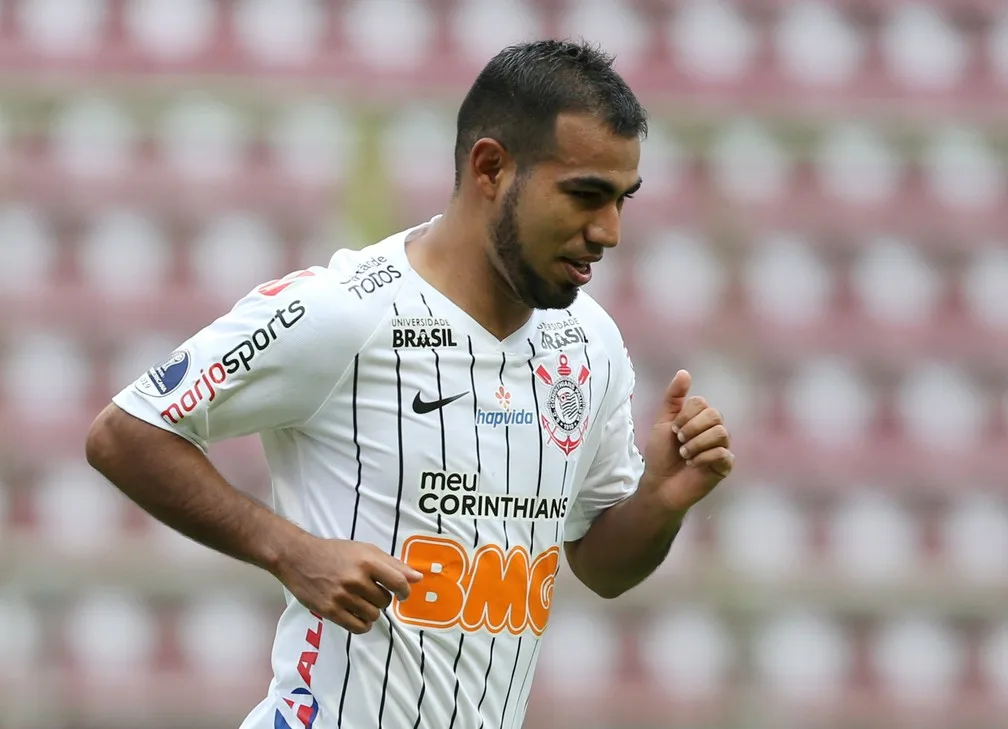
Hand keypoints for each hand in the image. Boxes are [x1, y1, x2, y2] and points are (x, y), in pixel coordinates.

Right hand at [274, 534, 423, 633]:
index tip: (402, 594)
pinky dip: (363, 624)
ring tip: (361, 602)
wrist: (299, 558)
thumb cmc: (336, 552)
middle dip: (382, 599)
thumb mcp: (365, 550)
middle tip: (371, 592)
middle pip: (385, 601)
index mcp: (367, 561)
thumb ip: (393, 564)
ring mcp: (341, 596)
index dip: (405, 592)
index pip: (398, 582)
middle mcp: (355, 579)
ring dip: (372, 611)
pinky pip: (358, 627)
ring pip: (373, 615)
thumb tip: (418, 578)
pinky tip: (357, 615)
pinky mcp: (329, 610)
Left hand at [641, 369, 733, 513]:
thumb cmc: (661, 455)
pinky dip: (703, 457)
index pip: (702, 403)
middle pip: (714, 415)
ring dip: (696, 443)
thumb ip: (673, 398)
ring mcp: (721, 448)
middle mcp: (714, 431)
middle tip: (679, 441)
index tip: (673, 430)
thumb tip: (684, 372)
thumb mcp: (663, 422)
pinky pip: (723, 453)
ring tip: (684, 454)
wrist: (659, 484)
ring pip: (720, 433)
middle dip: (691, 428)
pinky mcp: (724, 466)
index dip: (685, 415)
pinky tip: (692, 464)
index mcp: (701, 419)